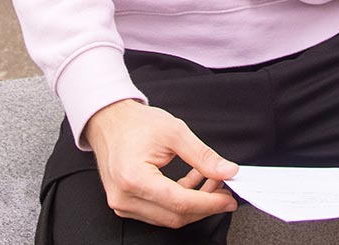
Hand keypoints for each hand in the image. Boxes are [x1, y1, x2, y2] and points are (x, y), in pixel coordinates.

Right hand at [84, 99, 238, 227]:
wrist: (110, 120)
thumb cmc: (135, 123)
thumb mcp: (174, 131)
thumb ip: (202, 155)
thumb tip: (226, 170)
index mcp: (134, 178)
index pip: (179, 203)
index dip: (209, 203)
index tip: (228, 199)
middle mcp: (125, 198)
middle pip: (175, 216)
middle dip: (204, 204)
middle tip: (223, 189)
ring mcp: (123, 204)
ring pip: (168, 217)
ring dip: (193, 203)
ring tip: (210, 180)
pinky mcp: (126, 204)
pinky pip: (159, 211)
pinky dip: (179, 200)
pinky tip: (192, 181)